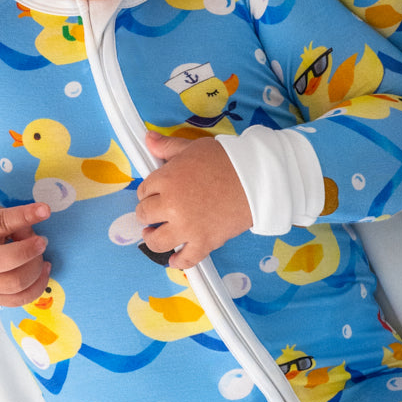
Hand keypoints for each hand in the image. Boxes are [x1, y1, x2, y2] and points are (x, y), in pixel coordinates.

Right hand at [0, 200, 50, 305]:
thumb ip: (8, 219)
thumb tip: (32, 235)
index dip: (23, 216)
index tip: (44, 210)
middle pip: (4, 261)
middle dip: (29, 250)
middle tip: (42, 241)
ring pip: (15, 283)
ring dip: (36, 268)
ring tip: (40, 255)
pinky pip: (19, 300)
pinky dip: (37, 286)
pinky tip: (42, 270)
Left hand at [136, 133, 252, 267]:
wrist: (257, 178)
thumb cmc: (226, 160)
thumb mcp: (193, 148)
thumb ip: (168, 146)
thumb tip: (148, 139)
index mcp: (166, 180)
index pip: (143, 190)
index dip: (150, 191)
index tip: (157, 193)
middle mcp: (172, 205)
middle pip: (145, 215)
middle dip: (149, 212)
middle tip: (157, 211)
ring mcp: (187, 227)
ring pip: (157, 241)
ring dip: (153, 238)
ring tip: (155, 234)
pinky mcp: (204, 243)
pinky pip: (185, 260)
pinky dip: (178, 262)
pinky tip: (174, 259)